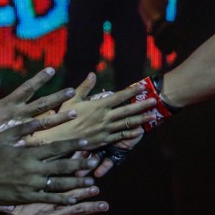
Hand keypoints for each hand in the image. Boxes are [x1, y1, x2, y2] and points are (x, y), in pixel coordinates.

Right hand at [0, 68, 73, 147]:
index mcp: (8, 104)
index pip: (26, 88)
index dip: (39, 78)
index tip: (52, 70)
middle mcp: (16, 115)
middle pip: (41, 104)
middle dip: (57, 97)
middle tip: (72, 91)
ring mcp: (21, 130)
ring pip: (44, 122)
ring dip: (60, 118)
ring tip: (75, 113)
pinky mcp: (21, 143)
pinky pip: (39, 140)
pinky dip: (51, 139)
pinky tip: (65, 139)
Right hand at [0, 119, 98, 208]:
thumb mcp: (3, 137)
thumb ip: (23, 128)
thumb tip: (39, 117)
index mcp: (29, 154)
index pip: (57, 148)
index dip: (73, 145)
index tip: (87, 143)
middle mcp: (33, 170)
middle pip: (63, 166)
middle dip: (81, 164)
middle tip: (94, 162)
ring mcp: (31, 185)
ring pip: (59, 184)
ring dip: (76, 183)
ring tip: (91, 182)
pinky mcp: (27, 197)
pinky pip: (48, 198)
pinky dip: (62, 199)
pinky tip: (74, 199)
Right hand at [28, 74, 154, 146]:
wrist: (58, 139)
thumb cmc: (63, 117)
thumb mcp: (72, 100)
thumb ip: (84, 87)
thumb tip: (92, 74)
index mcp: (98, 106)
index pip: (119, 96)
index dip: (132, 91)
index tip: (142, 86)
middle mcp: (105, 117)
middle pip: (128, 110)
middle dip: (143, 105)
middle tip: (155, 100)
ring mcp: (106, 130)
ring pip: (128, 124)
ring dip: (142, 119)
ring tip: (154, 116)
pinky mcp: (104, 140)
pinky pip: (120, 136)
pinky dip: (131, 133)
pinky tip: (140, 131)